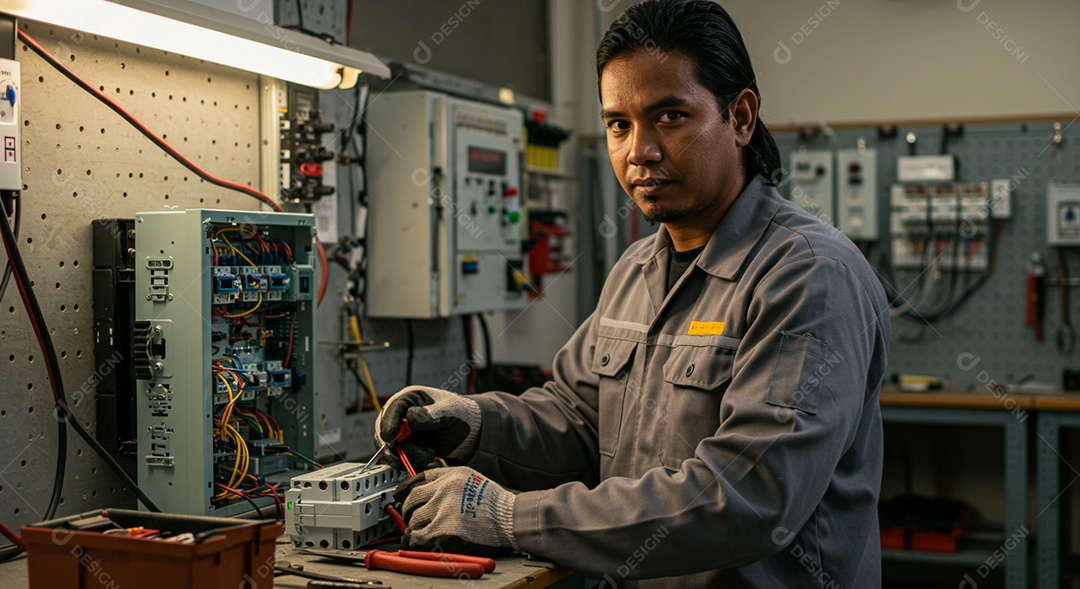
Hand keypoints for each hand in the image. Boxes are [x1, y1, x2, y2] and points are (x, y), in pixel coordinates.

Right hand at [375, 386, 481, 469]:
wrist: (467, 430)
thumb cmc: (458, 413)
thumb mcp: (449, 410)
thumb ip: (432, 414)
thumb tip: (411, 417)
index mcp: (408, 399)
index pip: (391, 410)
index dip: (388, 424)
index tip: (391, 438)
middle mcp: (400, 415)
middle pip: (383, 432)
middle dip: (397, 447)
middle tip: (417, 453)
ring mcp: (401, 432)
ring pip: (389, 449)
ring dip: (407, 457)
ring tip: (429, 454)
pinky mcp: (405, 447)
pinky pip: (398, 459)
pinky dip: (410, 463)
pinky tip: (427, 457)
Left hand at [394, 467, 516, 555]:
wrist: (510, 517)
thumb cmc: (497, 504)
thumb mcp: (474, 481)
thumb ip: (452, 483)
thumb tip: (432, 493)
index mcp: (453, 474)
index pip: (420, 477)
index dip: (406, 486)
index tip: (401, 493)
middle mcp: (445, 487)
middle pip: (413, 497)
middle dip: (407, 509)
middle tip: (408, 516)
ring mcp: (444, 506)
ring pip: (414, 516)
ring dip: (412, 525)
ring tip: (414, 530)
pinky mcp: (445, 526)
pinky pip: (420, 534)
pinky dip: (414, 538)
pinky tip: (415, 540)